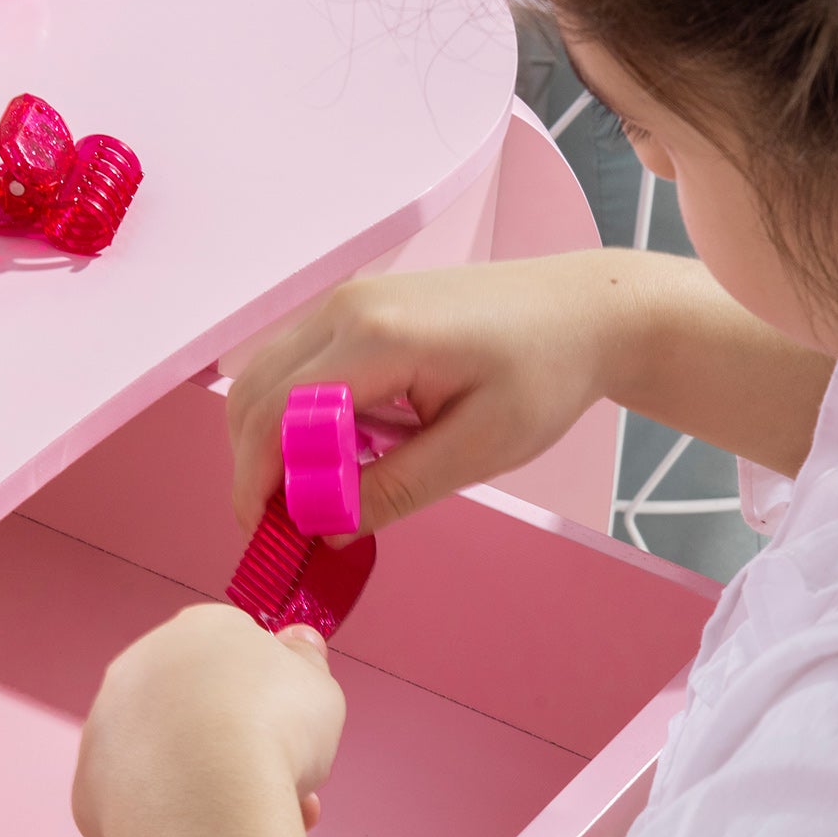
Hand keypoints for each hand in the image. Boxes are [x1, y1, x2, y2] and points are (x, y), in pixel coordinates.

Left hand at [74, 605, 345, 836]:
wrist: (208, 798)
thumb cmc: (272, 731)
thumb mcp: (319, 685)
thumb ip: (305, 661)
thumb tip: (298, 643)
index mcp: (199, 630)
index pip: (239, 657)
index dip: (277, 701)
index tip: (301, 734)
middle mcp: (141, 667)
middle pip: (201, 710)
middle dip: (246, 748)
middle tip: (290, 788)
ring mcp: (107, 725)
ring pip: (171, 760)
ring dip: (214, 787)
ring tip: (260, 824)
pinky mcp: (90, 786)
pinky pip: (143, 804)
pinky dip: (175, 822)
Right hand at [227, 251, 643, 535]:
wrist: (585, 311)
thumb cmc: (544, 373)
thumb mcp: (477, 449)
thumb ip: (394, 491)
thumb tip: (324, 529)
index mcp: (377, 337)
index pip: (276, 415)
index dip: (256, 482)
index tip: (266, 536)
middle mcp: (346, 307)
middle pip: (253, 394)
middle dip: (254, 466)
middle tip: (282, 525)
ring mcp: (347, 301)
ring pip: (264, 378)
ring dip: (270, 441)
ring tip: (311, 494)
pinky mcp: (356, 308)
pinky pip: (295, 366)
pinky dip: (293, 416)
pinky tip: (336, 453)